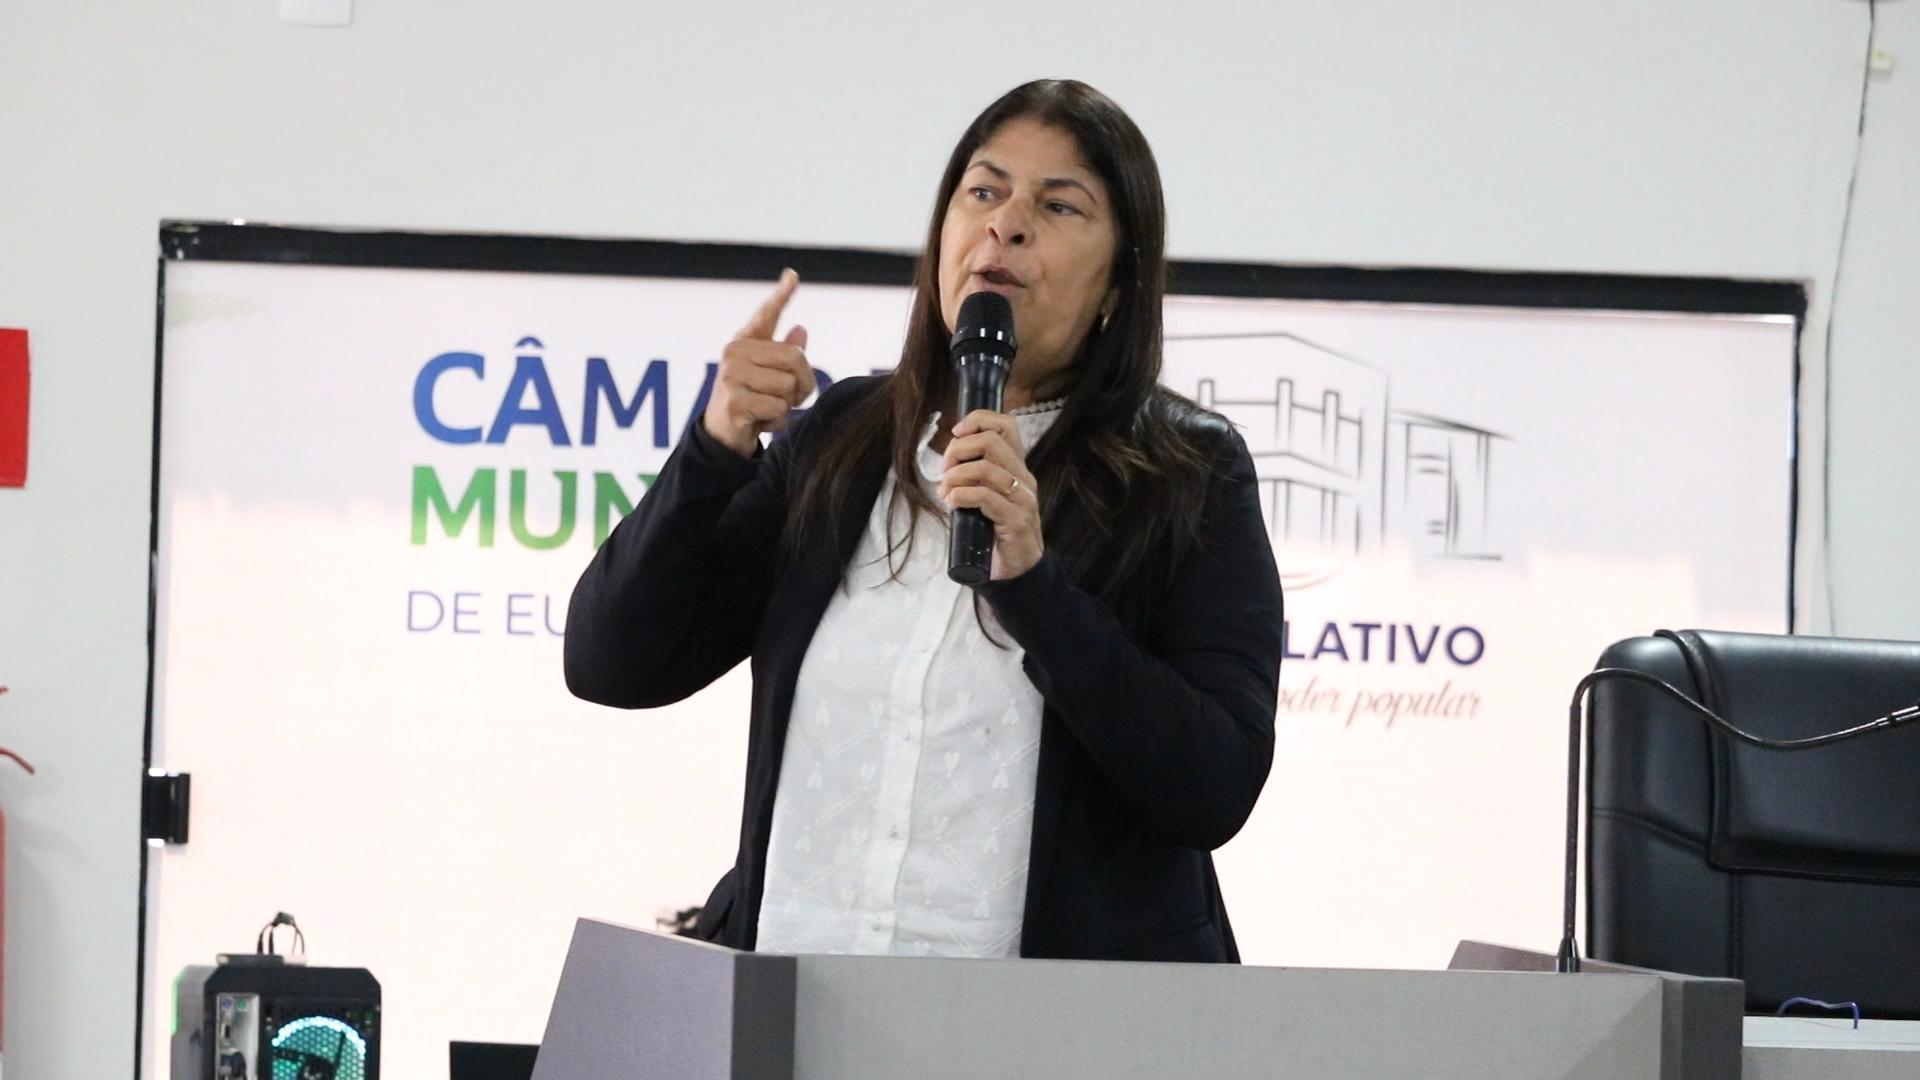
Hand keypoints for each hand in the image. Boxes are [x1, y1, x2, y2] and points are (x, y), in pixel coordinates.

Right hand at [702, 269, 814, 457]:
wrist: (721, 436)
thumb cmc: (748, 401)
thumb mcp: (767, 376)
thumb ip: (784, 354)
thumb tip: (801, 329)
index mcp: (745, 343)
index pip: (766, 315)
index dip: (781, 295)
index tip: (793, 275)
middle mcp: (735, 353)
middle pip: (796, 358)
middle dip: (803, 384)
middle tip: (790, 398)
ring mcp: (731, 376)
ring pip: (789, 386)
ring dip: (787, 406)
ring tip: (767, 410)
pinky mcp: (734, 401)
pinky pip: (779, 408)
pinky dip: (777, 422)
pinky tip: (760, 422)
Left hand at [939, 410, 1043, 579]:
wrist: (1018, 569)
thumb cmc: (996, 530)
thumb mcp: (987, 494)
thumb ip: (975, 474)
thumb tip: (948, 457)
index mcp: (1017, 467)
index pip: (1007, 426)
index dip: (979, 420)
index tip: (956, 433)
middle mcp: (1024, 478)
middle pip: (992, 442)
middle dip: (959, 450)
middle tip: (945, 469)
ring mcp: (1023, 499)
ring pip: (987, 469)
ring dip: (956, 476)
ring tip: (945, 491)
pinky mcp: (1016, 521)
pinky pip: (985, 497)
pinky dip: (961, 496)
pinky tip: (952, 503)